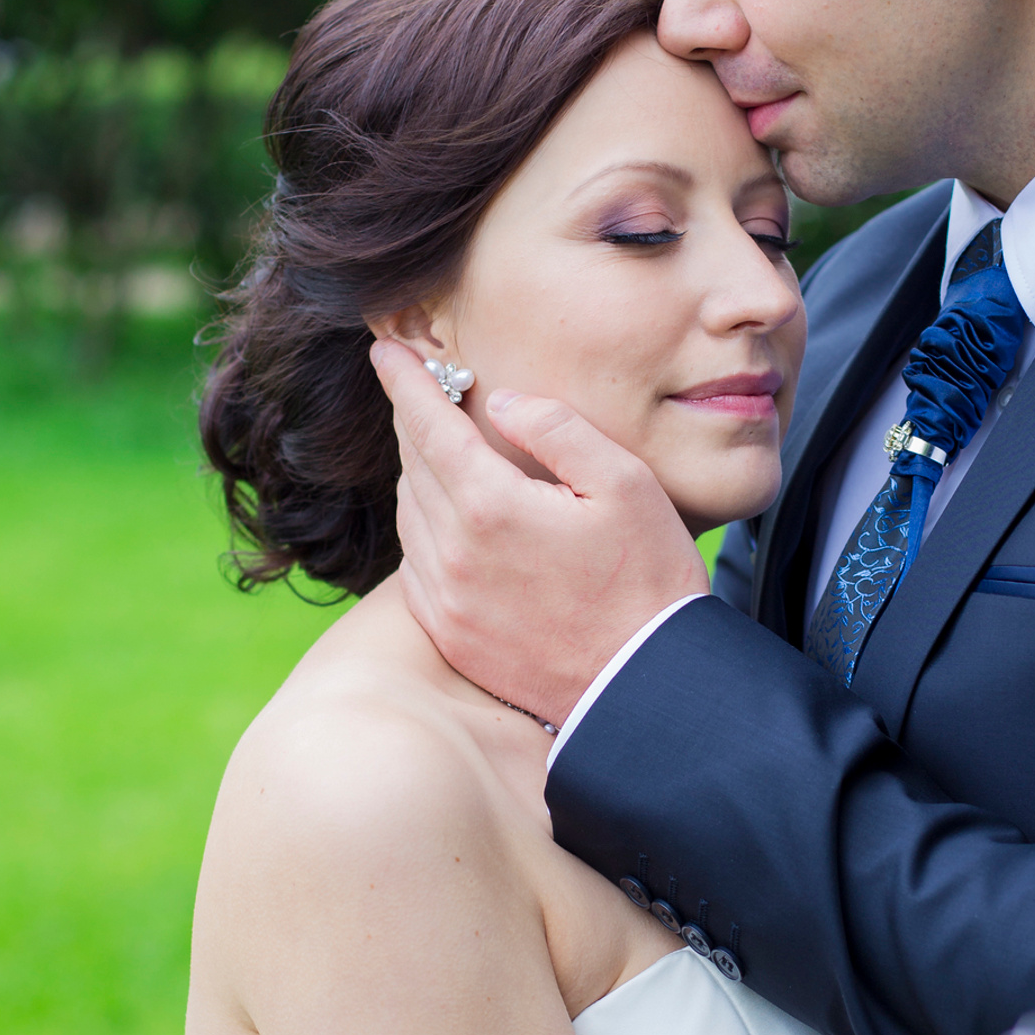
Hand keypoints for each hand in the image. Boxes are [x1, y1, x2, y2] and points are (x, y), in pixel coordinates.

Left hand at [372, 340, 709, 725]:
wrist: (646, 686)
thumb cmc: (649, 582)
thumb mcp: (626, 484)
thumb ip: (557, 430)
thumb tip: (500, 403)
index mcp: (492, 507)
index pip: (427, 424)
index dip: (404, 380)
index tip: (385, 348)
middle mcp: (453, 555)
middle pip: (413, 465)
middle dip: (416, 421)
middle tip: (428, 390)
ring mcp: (447, 601)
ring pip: (411, 515)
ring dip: (423, 476)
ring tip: (450, 454)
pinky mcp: (451, 636)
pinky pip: (416, 566)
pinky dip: (426, 531)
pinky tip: (455, 522)